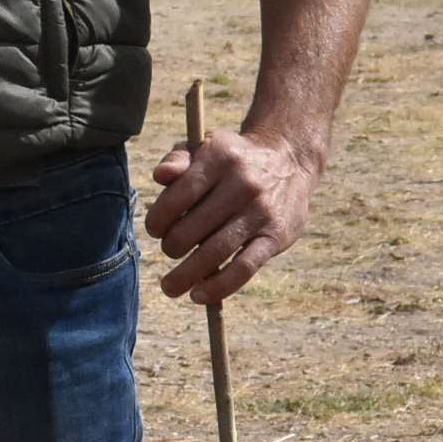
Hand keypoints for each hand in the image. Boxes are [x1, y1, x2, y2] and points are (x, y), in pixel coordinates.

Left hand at [144, 128, 322, 302]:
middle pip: (193, 229)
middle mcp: (241, 185)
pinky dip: (219, 286)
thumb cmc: (232, 158)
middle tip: (168, 250)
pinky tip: (199, 295)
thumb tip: (159, 176)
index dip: (159, 218)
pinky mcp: (276, 236)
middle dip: (171, 246)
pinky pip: (244, 268)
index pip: (179, 195)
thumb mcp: (205, 146)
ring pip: (215, 252)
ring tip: (170, 286)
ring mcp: (261, 212)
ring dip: (187, 275)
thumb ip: (178, 159)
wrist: (288, 161)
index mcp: (219, 159)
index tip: (154, 229)